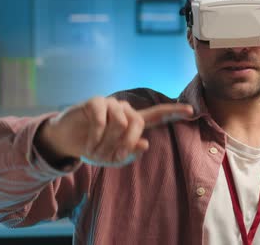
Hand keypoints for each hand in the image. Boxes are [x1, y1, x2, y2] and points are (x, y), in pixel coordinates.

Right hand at [35, 97, 193, 166]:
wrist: (66, 140)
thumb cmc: (94, 147)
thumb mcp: (112, 156)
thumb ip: (130, 152)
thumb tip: (145, 143)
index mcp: (133, 121)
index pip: (157, 115)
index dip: (174, 113)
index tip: (192, 111)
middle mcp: (125, 109)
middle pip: (137, 123)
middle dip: (124, 144)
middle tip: (109, 158)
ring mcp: (111, 103)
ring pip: (120, 123)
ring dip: (107, 143)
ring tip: (95, 152)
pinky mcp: (95, 102)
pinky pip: (101, 120)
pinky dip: (95, 137)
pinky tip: (88, 145)